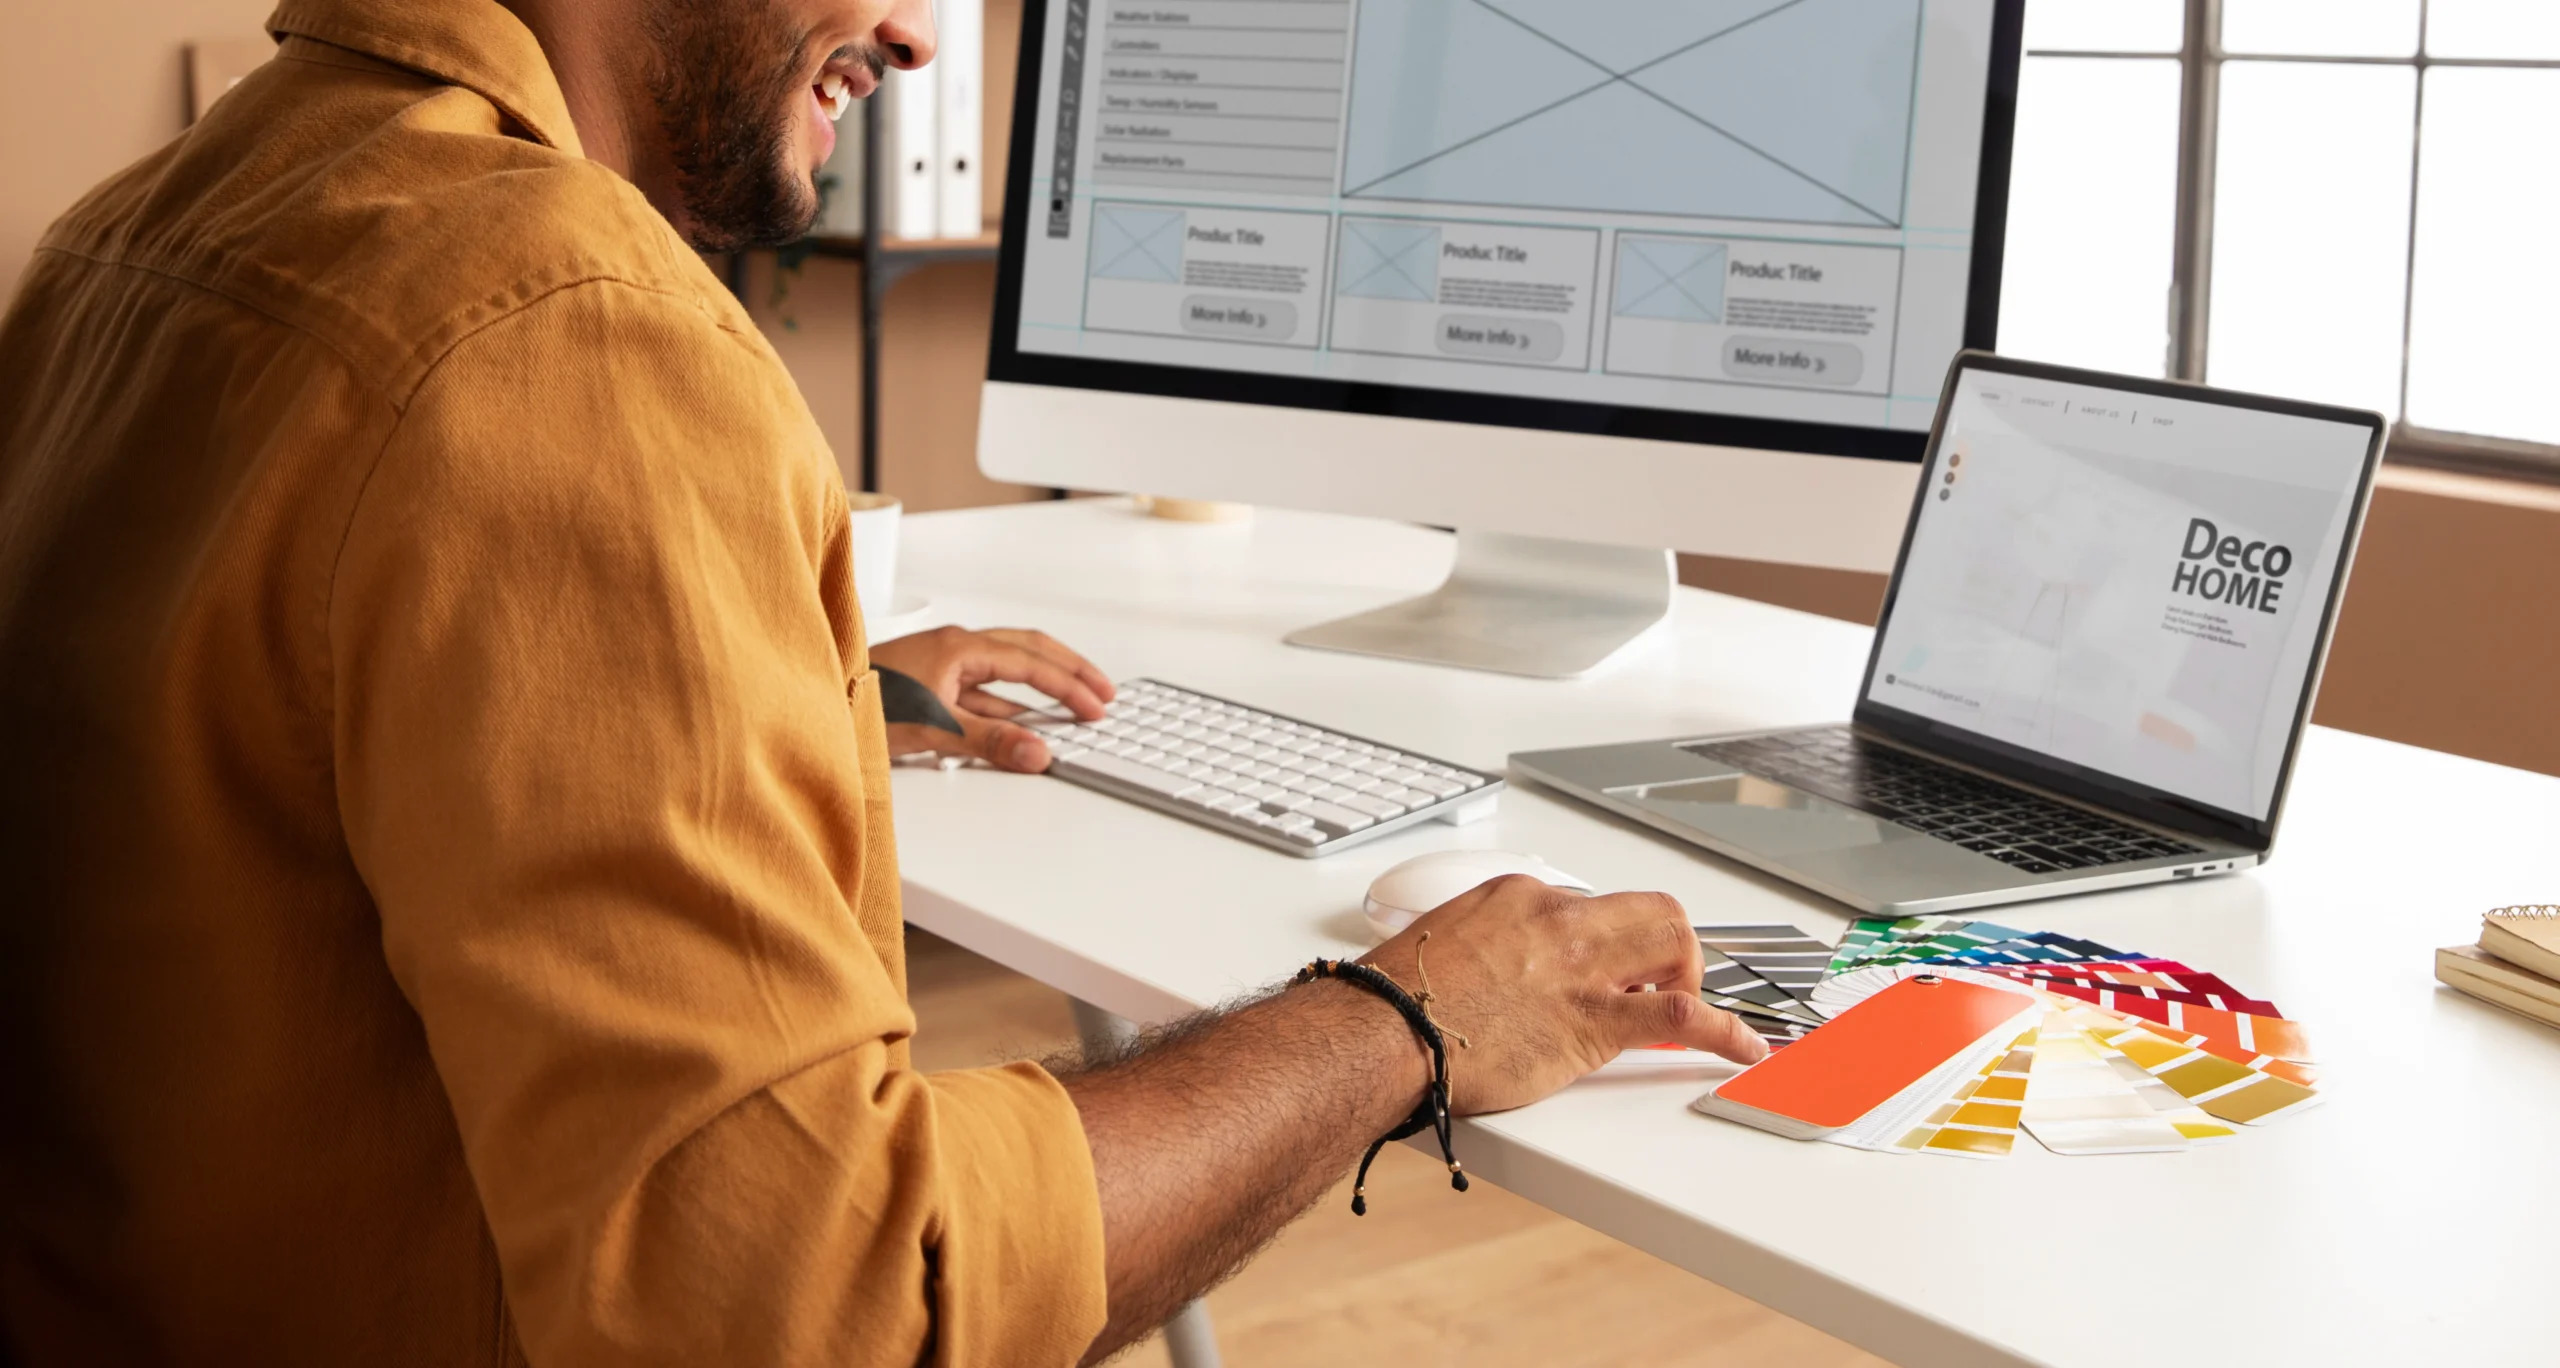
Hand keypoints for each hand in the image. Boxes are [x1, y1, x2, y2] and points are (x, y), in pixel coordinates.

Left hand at [868, 626, 1114, 771]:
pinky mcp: (930, 685)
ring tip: (1074, 707)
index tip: (1096, 707)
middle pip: (1028, 650)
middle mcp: (953, 647)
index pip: (1030, 662)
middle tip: (1103, 691)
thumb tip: (1039, 751)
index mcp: (958, 647)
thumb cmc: (856, 704)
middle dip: (1068, 671)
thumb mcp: (932, 728)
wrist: (806, 705)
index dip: (1069, 685)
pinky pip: (983, 691)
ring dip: (1041, 688)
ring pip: (1006, 670)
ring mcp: (941, 664)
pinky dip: (1010, 707)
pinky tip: (1022, 726)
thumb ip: (990, 742)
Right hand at [1358, 876, 1764, 1114]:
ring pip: (1675, 941)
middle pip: (1650, 910)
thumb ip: (1480, 948)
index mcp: (1519, 896)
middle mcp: (1559, 920)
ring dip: (1691, 975)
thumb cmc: (1396, 997)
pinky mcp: (1594, 1022)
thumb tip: (1488, 972)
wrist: (1384, 1030)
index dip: (1606, 945)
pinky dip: (1726, 1031)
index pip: (1590, 906)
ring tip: (1685, 1009)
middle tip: (1655, 984)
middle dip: (1667, 946)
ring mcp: (1581, 967)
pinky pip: (1682, 1017)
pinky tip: (1746, 1048)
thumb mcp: (1440, 943)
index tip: (1604, 971)